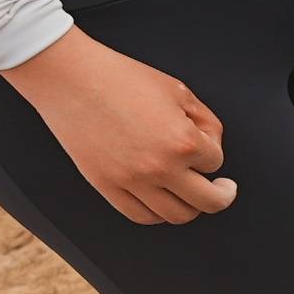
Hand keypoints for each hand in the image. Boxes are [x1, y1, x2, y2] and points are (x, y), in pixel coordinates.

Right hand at [0, 30, 233, 222]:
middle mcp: (160, 167)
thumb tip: (213, 146)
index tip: (204, 143)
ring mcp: (132, 181)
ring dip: (191, 207)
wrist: (70, 78)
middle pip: (208, 202)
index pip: (216, 162)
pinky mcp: (107, 186)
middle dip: (221, 195)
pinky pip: (141, 216)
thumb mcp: (177, 90)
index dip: (213, 151)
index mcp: (182, 142)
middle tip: (223, 189)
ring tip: (192, 194)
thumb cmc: (121, 77)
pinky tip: (162, 199)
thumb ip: (205, 121)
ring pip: (177, 216)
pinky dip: (158, 213)